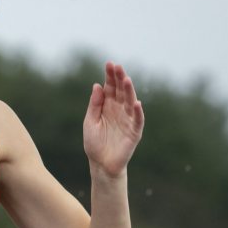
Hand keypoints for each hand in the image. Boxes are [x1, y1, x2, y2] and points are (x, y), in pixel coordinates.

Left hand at [83, 62, 144, 177]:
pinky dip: (138, 112)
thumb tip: (97, 86)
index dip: (110, 76)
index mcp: (107, 106)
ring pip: (130, 102)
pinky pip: (138, 120)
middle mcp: (119, 110)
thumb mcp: (90, 121)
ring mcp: (128, 120)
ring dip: (129, 91)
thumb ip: (94, 105)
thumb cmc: (94, 143)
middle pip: (121, 91)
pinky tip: (137, 103)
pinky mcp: (134, 132)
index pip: (110, 87)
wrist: (101, 164)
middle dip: (120, 79)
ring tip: (126, 80)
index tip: (109, 64)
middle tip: (118, 67)